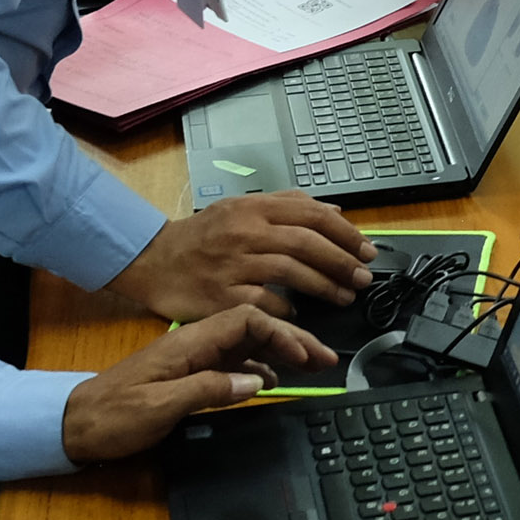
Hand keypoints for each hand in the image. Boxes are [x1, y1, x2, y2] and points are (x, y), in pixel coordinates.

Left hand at [60, 308, 334, 462]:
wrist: (76, 425)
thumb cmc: (113, 416)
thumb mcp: (160, 406)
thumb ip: (209, 389)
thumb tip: (257, 380)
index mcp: (189, 343)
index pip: (247, 320)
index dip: (283, 333)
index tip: (308, 355)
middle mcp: (195, 344)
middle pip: (254, 329)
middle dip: (293, 340)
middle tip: (326, 358)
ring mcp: (193, 358)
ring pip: (248, 346)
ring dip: (281, 354)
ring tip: (311, 369)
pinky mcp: (190, 375)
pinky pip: (234, 364)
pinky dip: (260, 370)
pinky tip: (274, 383)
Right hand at [116, 195, 372, 318]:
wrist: (153, 261)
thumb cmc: (201, 236)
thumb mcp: (240, 208)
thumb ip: (286, 205)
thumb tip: (335, 212)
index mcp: (253, 208)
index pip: (311, 215)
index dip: (345, 234)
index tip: (366, 250)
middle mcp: (244, 233)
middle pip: (306, 244)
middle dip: (342, 262)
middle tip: (363, 278)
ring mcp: (233, 264)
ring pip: (291, 273)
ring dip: (324, 287)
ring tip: (344, 297)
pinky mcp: (221, 295)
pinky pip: (264, 303)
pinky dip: (287, 309)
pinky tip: (299, 315)